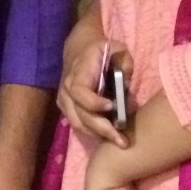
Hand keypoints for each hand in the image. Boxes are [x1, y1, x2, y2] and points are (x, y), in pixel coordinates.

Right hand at [58, 32, 132, 147]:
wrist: (78, 48)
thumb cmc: (101, 50)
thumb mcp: (117, 49)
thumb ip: (124, 64)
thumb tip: (127, 86)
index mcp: (79, 72)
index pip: (79, 91)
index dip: (93, 102)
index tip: (112, 107)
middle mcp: (67, 87)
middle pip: (79, 114)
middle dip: (101, 129)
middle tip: (122, 140)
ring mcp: (64, 99)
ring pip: (77, 123)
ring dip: (98, 135)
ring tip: (118, 141)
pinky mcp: (65, 107)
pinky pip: (77, 124)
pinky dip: (92, 132)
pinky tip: (108, 136)